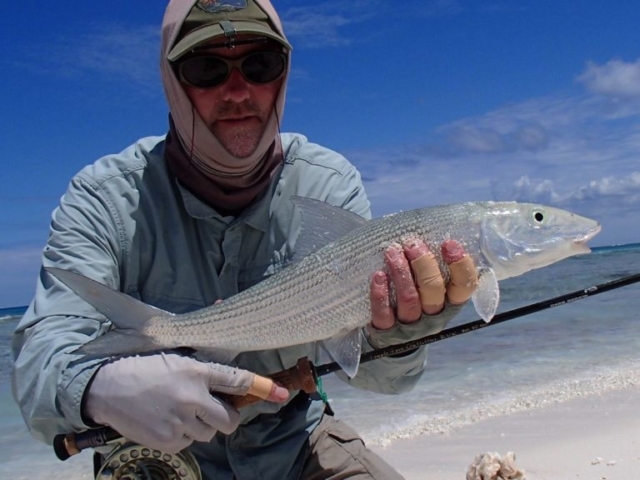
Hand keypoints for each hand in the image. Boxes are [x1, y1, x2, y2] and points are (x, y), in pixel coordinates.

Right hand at [83, 353, 287, 452]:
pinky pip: (188, 443)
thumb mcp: (174, 349)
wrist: (105, 386)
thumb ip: (202, 340)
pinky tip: (167, 419)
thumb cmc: (143, 363)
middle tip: (216, 409)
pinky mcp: (167, 441)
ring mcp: (179, 422)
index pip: (237, 380)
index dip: (262, 388)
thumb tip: (221, 304)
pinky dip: (182, 435)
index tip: (281, 394)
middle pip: (229, 419)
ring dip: (202, 425)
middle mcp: (192, 398)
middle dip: (227, 416)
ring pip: (209, 433)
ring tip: (181, 410)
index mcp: (196, 371)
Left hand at [367, 238, 477, 347]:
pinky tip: (378, 276)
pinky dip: (380, 294)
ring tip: (392, 252)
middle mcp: (433, 315)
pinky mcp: (387, 330)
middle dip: (424, 263)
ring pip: (409, 299)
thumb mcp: (432, 288)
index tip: (448, 243)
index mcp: (450, 302)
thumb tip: (427, 232)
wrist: (394, 337)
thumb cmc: (416, 299)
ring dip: (401, 272)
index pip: (465, 286)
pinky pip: (383, 313)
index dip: (460, 265)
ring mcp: (410, 325)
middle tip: (412, 244)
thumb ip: (435, 268)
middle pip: (434, 290)